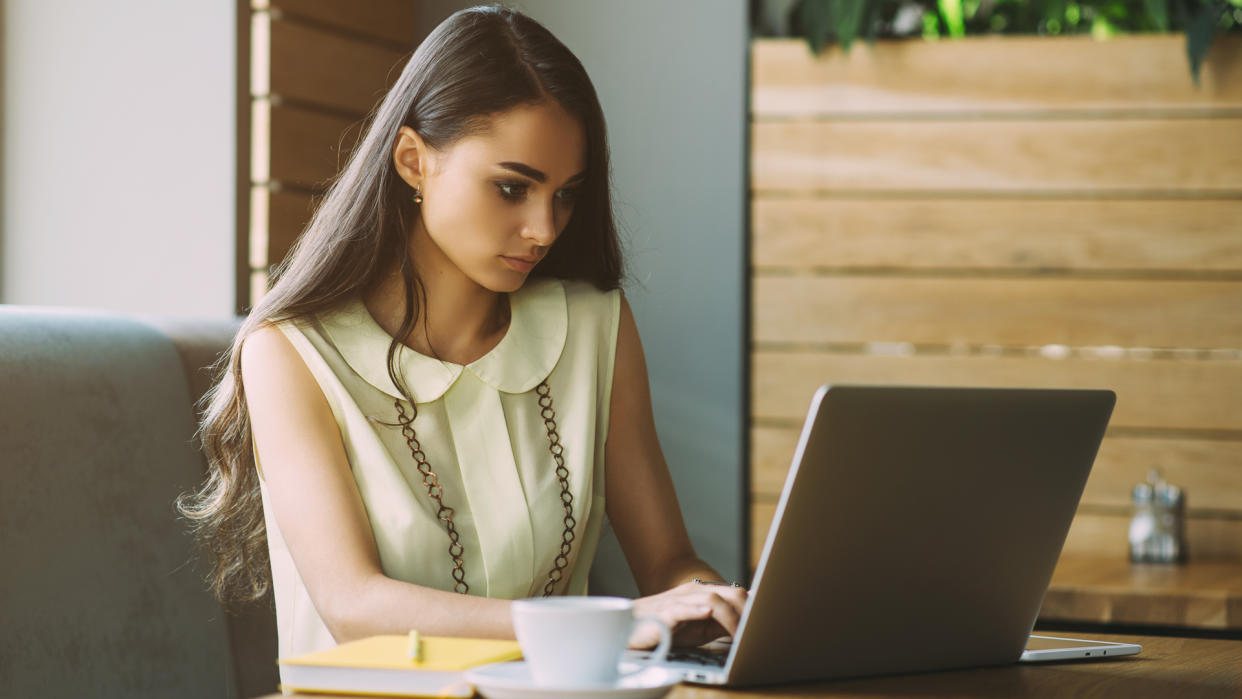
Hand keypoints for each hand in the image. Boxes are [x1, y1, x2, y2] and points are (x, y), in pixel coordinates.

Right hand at [629, 580, 747, 648]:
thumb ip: (721, 624)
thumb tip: (746, 626)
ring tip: (740, 633)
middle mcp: (694, 593)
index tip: (768, 619)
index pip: (735, 594)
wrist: (631, 628)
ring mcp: (680, 600)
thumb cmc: (666, 629)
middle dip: (746, 611)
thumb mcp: (700, 629)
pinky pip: (682, 609)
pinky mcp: (664, 613)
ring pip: (711, 599)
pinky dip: (696, 610)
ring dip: (729, 617)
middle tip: (757, 631)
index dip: (753, 606)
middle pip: (729, 593)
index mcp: (704, 595)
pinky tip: (707, 613)